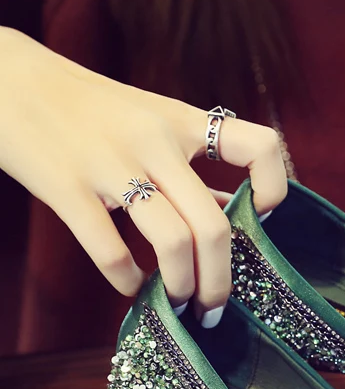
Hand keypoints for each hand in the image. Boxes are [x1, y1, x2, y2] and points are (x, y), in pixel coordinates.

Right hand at [0, 28, 286, 322]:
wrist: (7, 79)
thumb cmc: (92, 110)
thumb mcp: (152, 123)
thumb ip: (191, 169)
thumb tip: (232, 215)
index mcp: (183, 121)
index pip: (259, 146)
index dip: (274, 190)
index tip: (261, 220)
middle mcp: (154, 141)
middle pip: (214, 227)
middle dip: (220, 283)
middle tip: (214, 309)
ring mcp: (110, 163)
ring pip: (172, 243)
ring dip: (182, 288)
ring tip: (179, 305)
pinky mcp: (66, 187)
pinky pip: (112, 252)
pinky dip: (128, 282)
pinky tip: (131, 286)